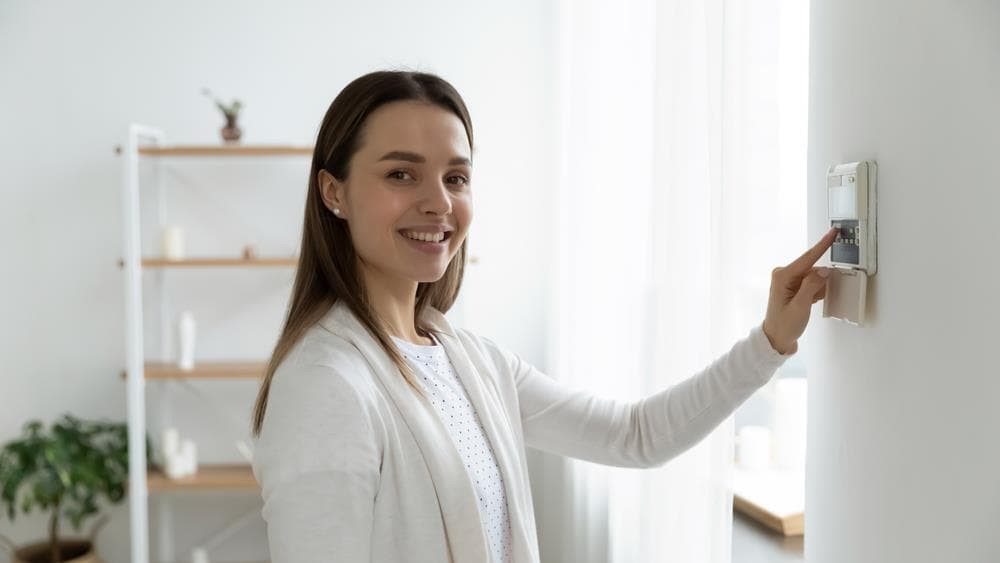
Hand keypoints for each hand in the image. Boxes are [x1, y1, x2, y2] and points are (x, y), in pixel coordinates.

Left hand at [762, 227, 838, 354]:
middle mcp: (784, 274)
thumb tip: (823, 271)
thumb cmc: (784, 325)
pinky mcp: (794, 286)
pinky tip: (810, 303)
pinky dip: (816, 292)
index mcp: (782, 276)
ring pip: (814, 277)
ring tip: (809, 304)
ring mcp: (789, 280)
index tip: (833, 232)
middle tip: (813, 299)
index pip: (808, 257)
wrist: (776, 338)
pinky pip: (812, 283)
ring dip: (818, 289)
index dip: (823, 244)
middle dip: (820, 282)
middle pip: (813, 269)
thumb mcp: (801, 307)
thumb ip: (812, 286)